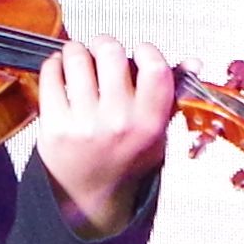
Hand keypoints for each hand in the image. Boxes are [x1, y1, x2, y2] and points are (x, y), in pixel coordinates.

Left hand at [30, 27, 176, 234]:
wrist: (88, 198)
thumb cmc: (124, 160)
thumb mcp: (157, 134)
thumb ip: (172, 96)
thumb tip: (193, 62)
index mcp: (150, 124)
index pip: (154, 67)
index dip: (144, 51)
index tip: (137, 54)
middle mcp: (119, 123)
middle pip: (111, 52)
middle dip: (104, 46)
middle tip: (102, 54)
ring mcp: (84, 124)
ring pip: (77, 57)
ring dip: (77, 52)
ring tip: (79, 62)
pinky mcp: (54, 125)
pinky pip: (50, 73)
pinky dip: (54, 66)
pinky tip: (61, 74)